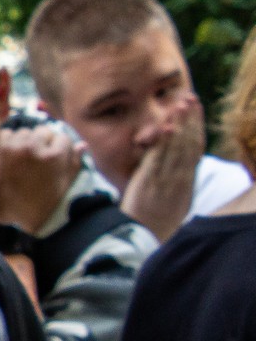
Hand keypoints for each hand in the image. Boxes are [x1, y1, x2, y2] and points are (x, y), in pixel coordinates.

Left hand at [0, 124, 80, 232]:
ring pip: (25, 131)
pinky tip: (9, 156)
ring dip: (25, 140)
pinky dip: (9, 141)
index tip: (55, 156)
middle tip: (38, 157)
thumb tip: (82, 144)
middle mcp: (34, 146)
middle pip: (44, 131)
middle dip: (43, 142)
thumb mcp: (62, 188)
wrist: (1, 212)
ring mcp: (13, 145)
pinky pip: (7, 133)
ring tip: (23, 158)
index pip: (63, 137)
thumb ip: (74, 165)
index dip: (60, 147)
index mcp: (54, 157)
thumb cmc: (36, 205)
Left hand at [122, 92, 204, 242]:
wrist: (144, 241)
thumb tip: (172, 164)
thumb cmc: (153, 222)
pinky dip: (161, 143)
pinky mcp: (149, 185)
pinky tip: (164, 127)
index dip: (196, 127)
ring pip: (175, 149)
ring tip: (181, 104)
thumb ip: (172, 181)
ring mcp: (166, 181)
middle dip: (190, 120)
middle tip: (191, 99)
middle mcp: (179, 179)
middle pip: (187, 144)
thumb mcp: (170, 200)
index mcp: (185, 182)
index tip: (196, 109)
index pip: (194, 149)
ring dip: (178, 125)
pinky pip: (157, 160)